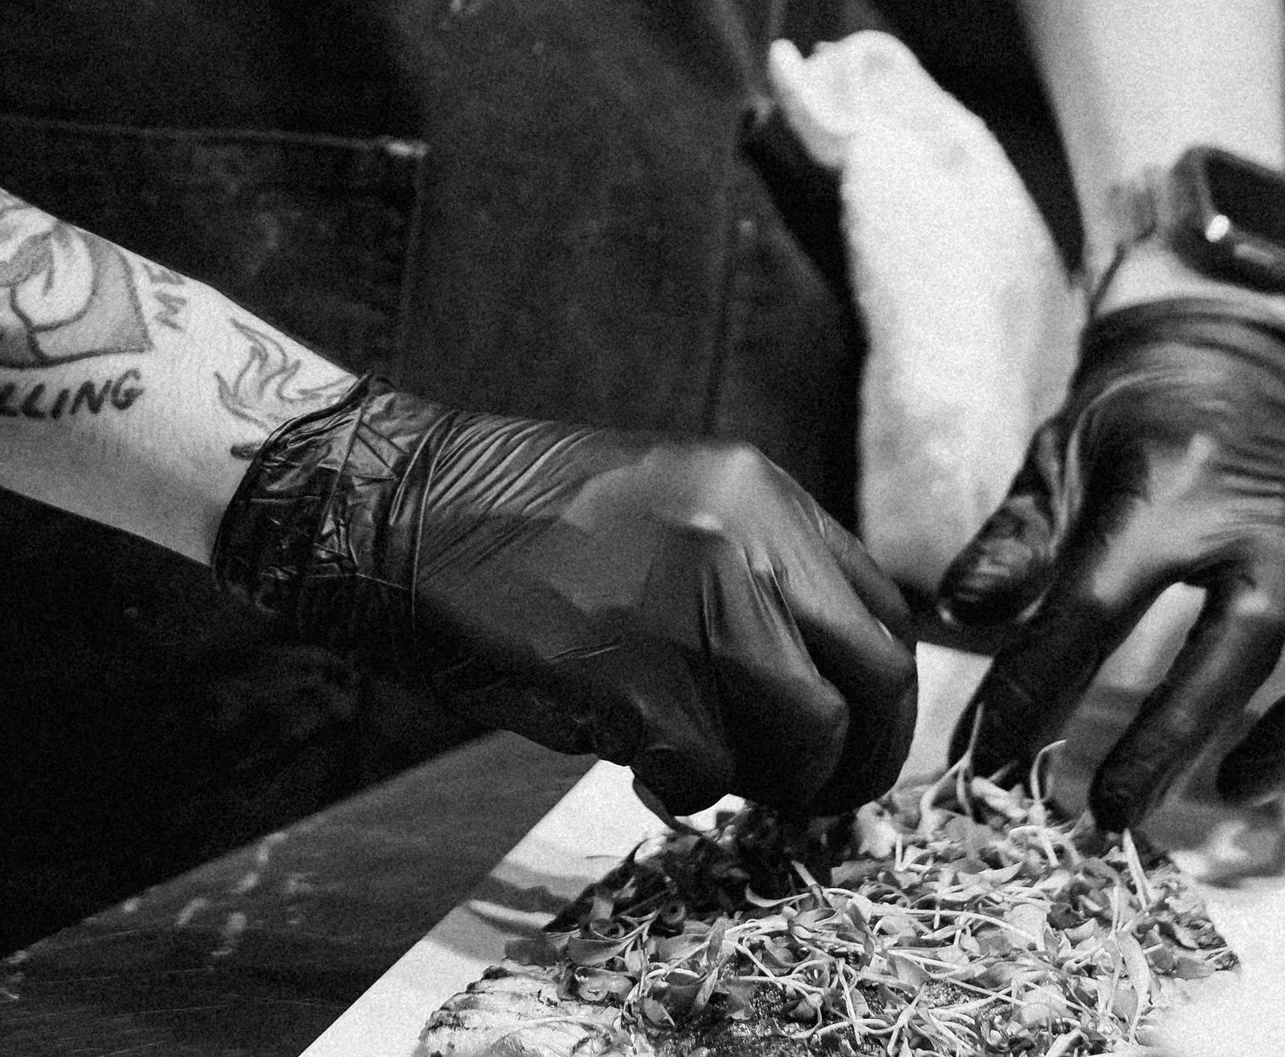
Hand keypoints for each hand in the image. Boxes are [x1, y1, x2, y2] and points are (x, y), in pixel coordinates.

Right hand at [211, 377, 917, 817]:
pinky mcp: (637, 682)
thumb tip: (818, 685)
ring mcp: (698, 608)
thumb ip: (752, 574)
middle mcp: (748, 539)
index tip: (845, 739)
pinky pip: (707, 775)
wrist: (401, 506)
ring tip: (701, 763)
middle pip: (876, 682)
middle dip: (856, 759)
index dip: (875, 697)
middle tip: (811, 792)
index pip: (884, 614)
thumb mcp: (671, 503)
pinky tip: (631, 755)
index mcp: (760, 491)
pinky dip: (678, 788)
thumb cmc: (522, 520)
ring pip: (809, 739)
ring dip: (769, 780)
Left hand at [938, 300, 1284, 830]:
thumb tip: (959, 610)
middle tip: (1111, 813)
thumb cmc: (1130, 432)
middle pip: (1234, 638)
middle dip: (1173, 735)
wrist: (1231, 366)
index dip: (1036, 688)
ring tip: (1228, 793)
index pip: (1093, 601)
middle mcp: (1256, 520)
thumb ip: (1014, 540)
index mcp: (1160, 488)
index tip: (989, 762)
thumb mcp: (1055, 461)